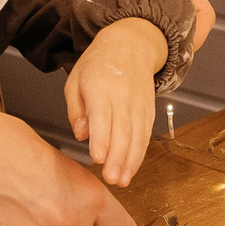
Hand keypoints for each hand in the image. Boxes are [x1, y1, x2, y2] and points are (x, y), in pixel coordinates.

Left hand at [66, 19, 168, 185]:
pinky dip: (140, 152)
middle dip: (118, 157)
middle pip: (123, 129)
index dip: (102, 138)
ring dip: (131, 160)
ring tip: (123, 180)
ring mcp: (139, 103)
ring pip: (137, 135)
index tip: (98, 158)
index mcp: (100, 86)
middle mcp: (123, 95)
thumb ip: (76, 109)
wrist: (131, 44)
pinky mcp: (148, 109)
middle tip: (111, 179)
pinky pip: (145, 134)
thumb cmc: (98, 64)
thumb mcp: (76, 79)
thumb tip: (81, 134)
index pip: (102, 115)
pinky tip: (133, 168)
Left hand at [70, 0, 214, 56]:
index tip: (180, 52)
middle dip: (171, 51)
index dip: (197, 33)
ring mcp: (139, 4)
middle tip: (151, 66)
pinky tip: (111, 54)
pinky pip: (131, 34)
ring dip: (150, 52)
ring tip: (133, 64)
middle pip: (181, 31)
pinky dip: (126, 47)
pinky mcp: (118, 11)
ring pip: (157, 37)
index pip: (200, 9)